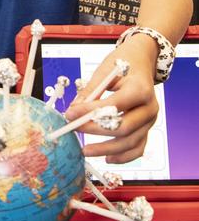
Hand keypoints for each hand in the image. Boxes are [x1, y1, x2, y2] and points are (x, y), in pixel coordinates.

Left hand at [65, 34, 158, 163]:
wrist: (142, 62)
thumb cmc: (123, 65)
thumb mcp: (105, 71)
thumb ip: (90, 92)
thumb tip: (73, 111)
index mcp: (141, 89)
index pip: (115, 106)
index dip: (91, 112)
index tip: (70, 113)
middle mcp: (149, 107)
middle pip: (124, 128)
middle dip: (96, 131)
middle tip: (74, 129)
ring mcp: (150, 121)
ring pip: (131, 142)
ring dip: (106, 149)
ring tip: (85, 150)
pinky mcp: (147, 129)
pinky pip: (138, 148)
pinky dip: (123, 157)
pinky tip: (107, 158)